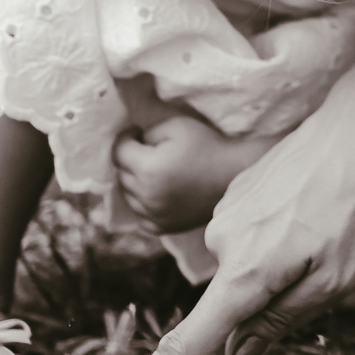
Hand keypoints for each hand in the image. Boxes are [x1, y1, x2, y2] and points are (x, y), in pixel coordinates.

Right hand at [100, 64, 354, 354]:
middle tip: (331, 259)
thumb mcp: (336, 279)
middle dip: (277, 297)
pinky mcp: (238, 191)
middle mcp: (223, 241)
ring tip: (329, 223)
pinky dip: (282, 234)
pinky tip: (315, 205)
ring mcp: (227, 212)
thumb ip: (280, 321)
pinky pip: (254, 235)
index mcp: (246, 271)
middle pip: (237, 298)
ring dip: (284, 261)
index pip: (193, 338)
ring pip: (249, 265)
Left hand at [114, 113, 266, 234]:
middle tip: (148, 149)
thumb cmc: (207, 146)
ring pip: (129, 197)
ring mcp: (154, 215)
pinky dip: (144, 206)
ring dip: (135, 182)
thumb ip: (148, 133)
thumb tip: (136, 143)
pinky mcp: (163, 227)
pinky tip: (158, 194)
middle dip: (131, 159)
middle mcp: (146, 195)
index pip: (118, 152)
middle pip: (122, 174)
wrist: (235, 175)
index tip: (136, 132)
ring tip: (155, 171)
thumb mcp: (176, 126)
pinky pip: (141, 217)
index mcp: (147, 168)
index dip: (126, 137)